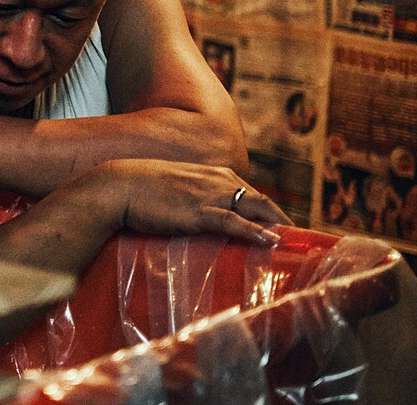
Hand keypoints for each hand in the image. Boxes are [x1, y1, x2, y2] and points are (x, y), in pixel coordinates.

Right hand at [93, 159, 290, 245]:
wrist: (117, 185)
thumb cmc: (139, 187)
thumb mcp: (174, 185)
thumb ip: (193, 194)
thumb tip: (200, 212)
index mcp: (212, 173)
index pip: (250, 191)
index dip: (269, 210)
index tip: (282, 228)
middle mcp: (216, 180)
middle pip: (260, 200)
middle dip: (282, 219)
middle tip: (298, 240)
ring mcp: (208, 195)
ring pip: (253, 208)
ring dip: (276, 226)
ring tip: (294, 244)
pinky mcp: (197, 211)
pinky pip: (233, 222)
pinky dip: (255, 231)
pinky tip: (270, 242)